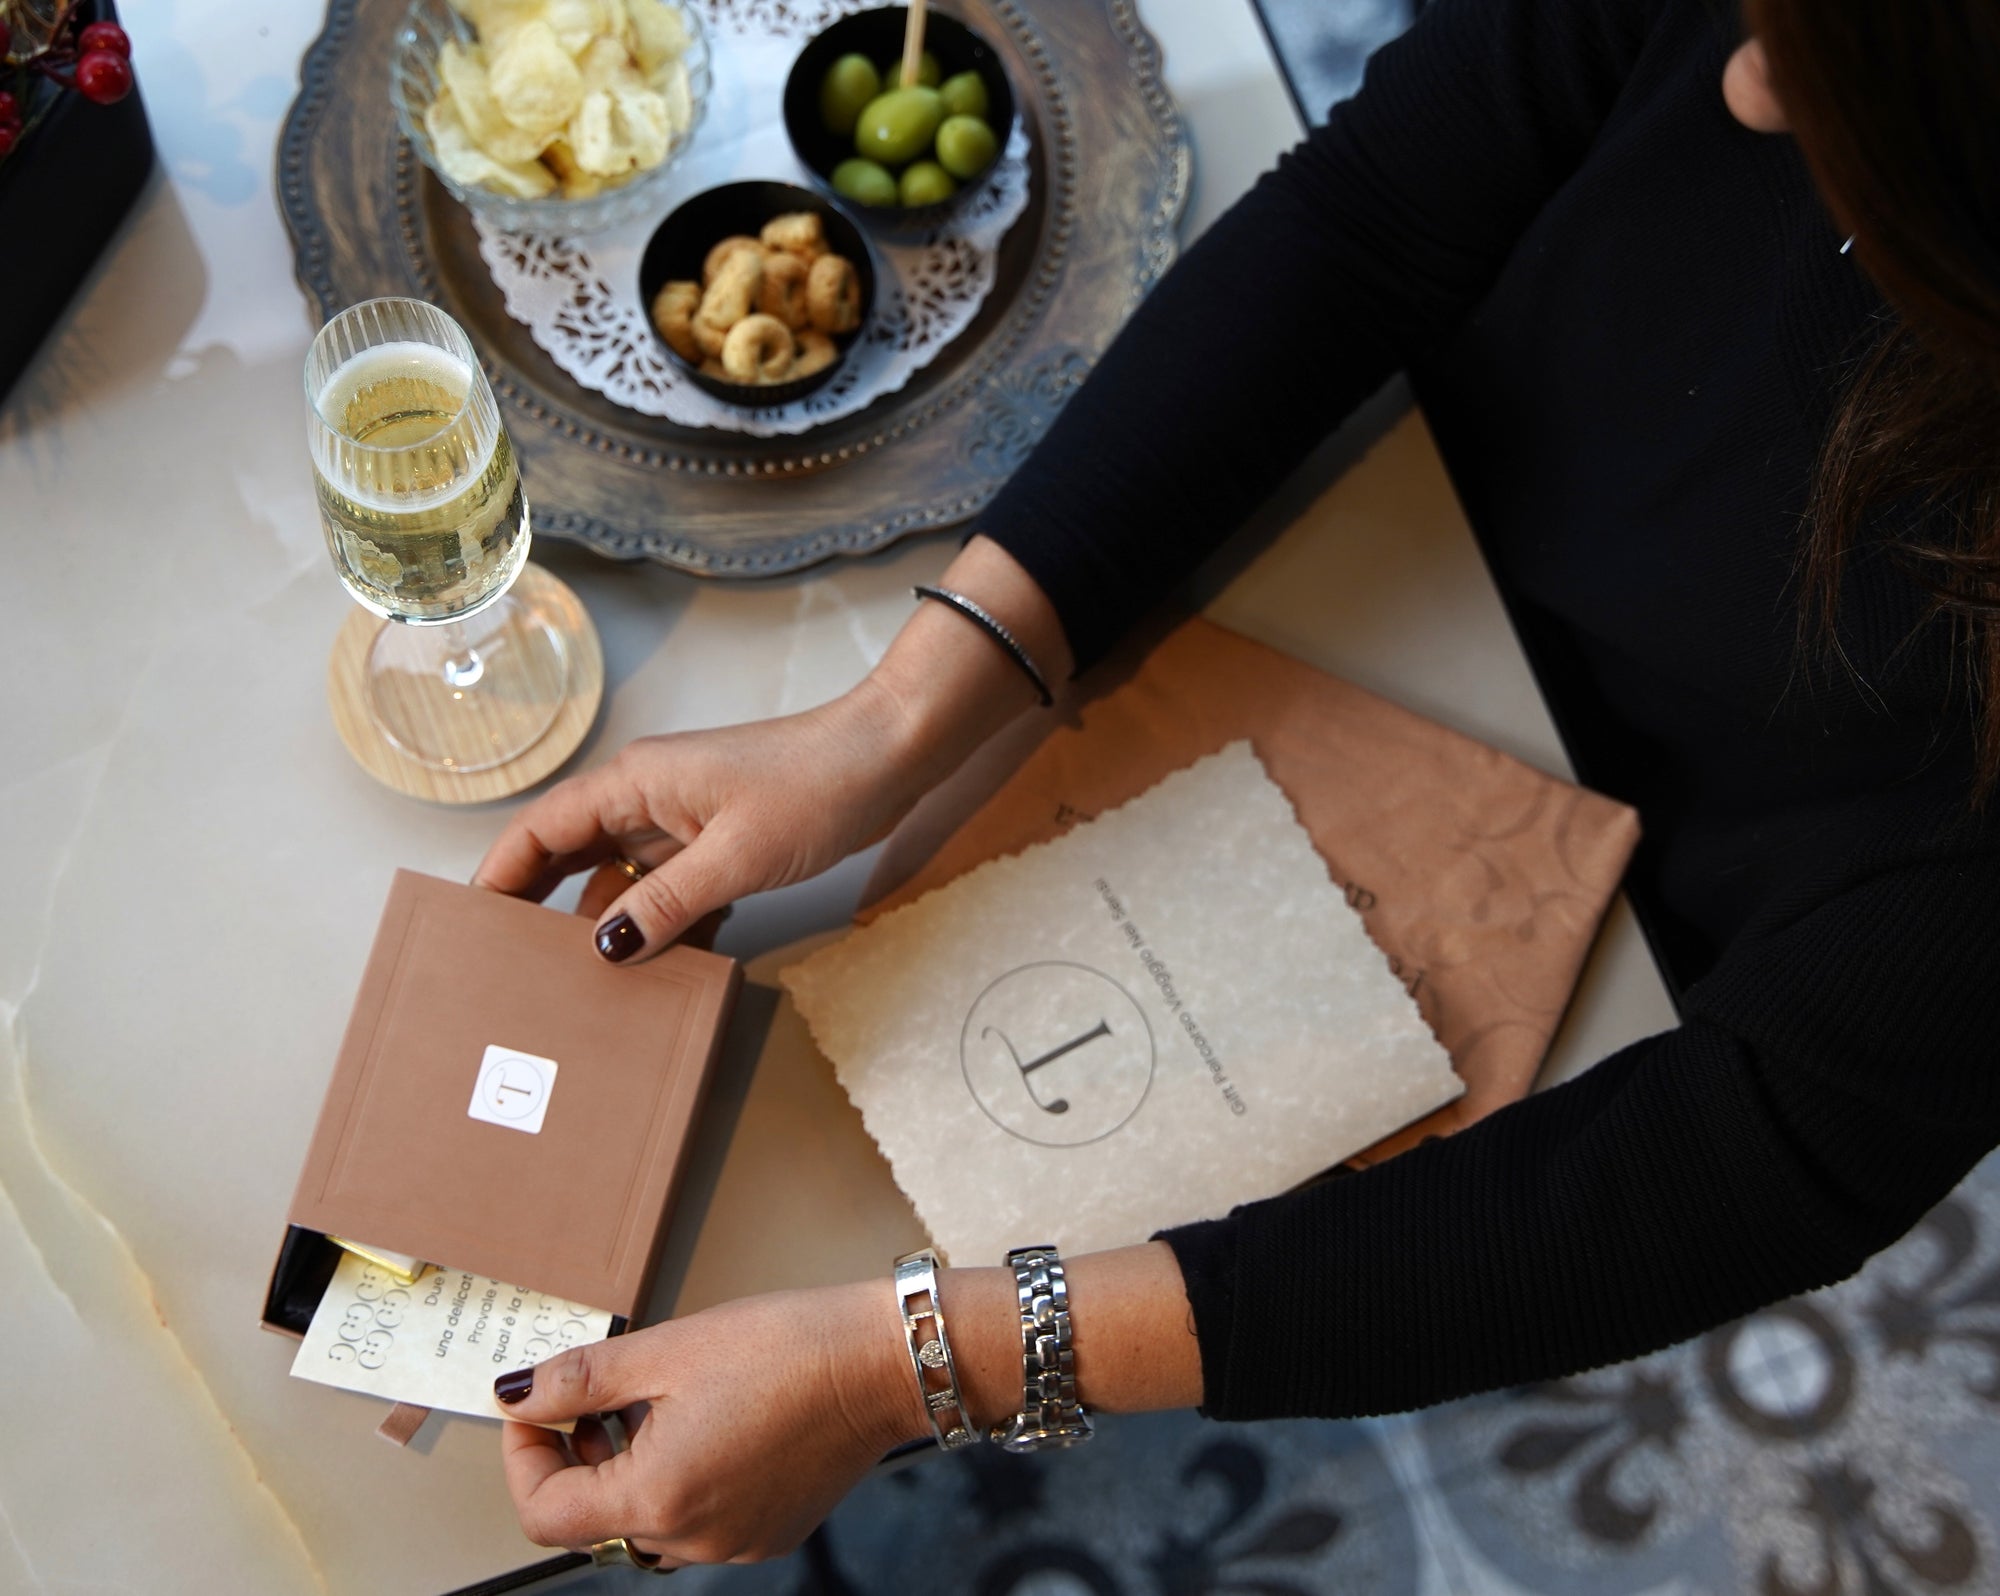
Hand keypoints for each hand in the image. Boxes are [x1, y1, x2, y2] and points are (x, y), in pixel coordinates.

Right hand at [474, 680, 930, 962]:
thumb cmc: (816, 785)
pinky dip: (660, 923)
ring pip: (621, 878)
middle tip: (509, 965)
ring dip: (607, 925)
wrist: (888, 757)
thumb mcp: (736, 856)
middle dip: (538, 905)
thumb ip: (666, 904)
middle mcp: (646, 797)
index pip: (541, 830)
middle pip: (569, 854)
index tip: (468, 923)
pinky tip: (660, 966)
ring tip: (580, 984)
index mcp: (634, 784)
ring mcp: (683, 819)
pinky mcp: (718, 839)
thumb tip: (603, 949)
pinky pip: (667, 887)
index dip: (500, 875)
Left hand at [497, 1281, 924, 1565]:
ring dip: (624, 1470)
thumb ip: (582, 1379)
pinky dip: (676, 1480)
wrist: (881, 1363)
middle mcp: (693, 1539)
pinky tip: (701, 1422)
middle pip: (594, 1521)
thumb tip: (519, 1393)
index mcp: (659, 1497)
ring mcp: (734, 1543)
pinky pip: (694, 1521)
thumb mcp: (668, 1349)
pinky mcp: (767, 1531)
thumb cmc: (784, 1348)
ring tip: (650, 1403)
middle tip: (592, 1396)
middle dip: (576, 1458)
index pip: (545, 1514)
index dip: (524, 1459)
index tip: (534, 1409)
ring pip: (644, 1523)